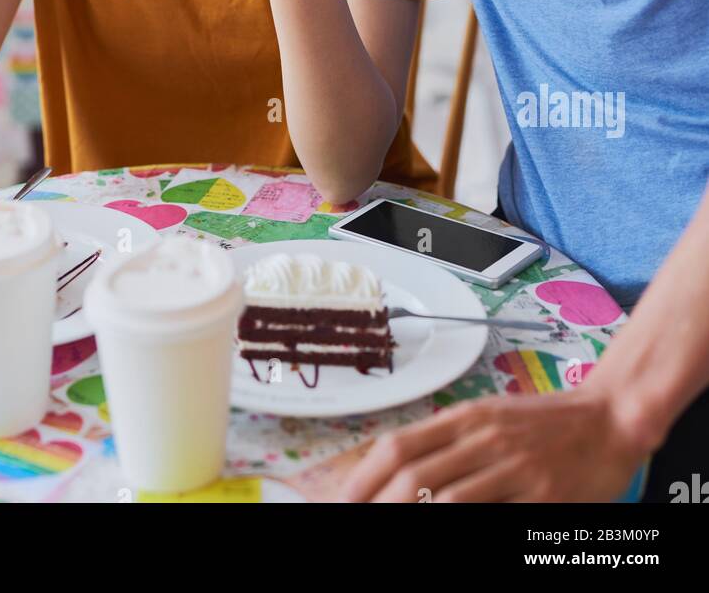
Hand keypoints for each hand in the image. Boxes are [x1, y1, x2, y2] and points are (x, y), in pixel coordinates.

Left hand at [339, 388, 650, 502]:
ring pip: (444, 498)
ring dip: (410, 517)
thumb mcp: (491, 420)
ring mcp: (512, 466)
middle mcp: (483, 437)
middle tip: (352, 520)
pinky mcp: (540, 494)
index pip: (398, 445)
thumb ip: (448, 441)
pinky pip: (487, 513)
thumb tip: (397, 471)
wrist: (610, 419)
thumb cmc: (547, 424)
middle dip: (375, 503)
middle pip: (412, 474)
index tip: (340, 501)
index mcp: (466, 416)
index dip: (361, 477)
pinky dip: (457, 524)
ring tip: (390, 532)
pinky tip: (444, 532)